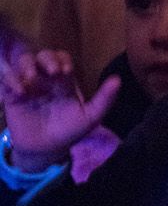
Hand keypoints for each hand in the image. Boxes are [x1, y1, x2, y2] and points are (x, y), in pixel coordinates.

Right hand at [0, 50, 118, 173]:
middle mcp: (46, 79)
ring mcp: (28, 85)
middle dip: (47, 58)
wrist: (47, 150)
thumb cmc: (70, 130)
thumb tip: (118, 79)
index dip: (63, 60)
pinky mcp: (12, 96)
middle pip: (43, 56)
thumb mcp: (90, 117)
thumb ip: (104, 99)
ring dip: (27, 65)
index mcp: (64, 81)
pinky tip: (20, 91)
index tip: (66, 71)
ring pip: (24, 63)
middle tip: (52, 71)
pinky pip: (7, 80)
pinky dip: (11, 81)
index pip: (62, 59)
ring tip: (32, 78)